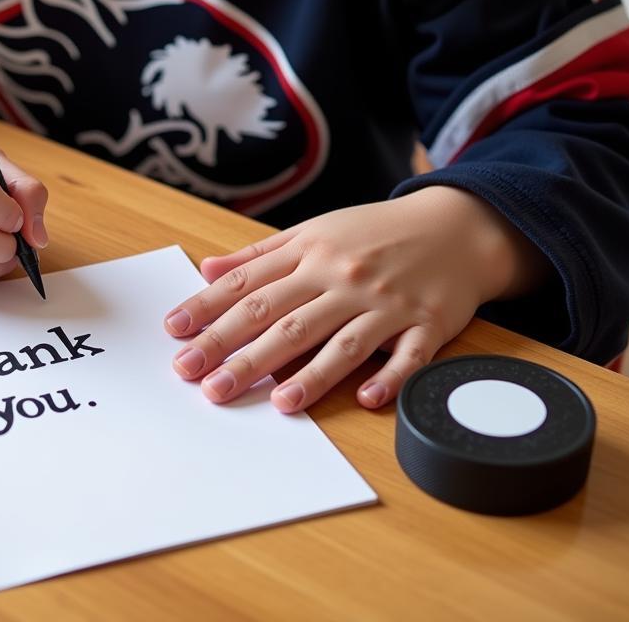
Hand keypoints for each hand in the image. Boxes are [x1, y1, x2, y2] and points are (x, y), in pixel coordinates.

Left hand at [163, 186, 547, 412]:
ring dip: (308, 374)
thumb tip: (207, 270)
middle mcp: (341, 277)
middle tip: (201, 380)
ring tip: (276, 402)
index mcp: (310, 252)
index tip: (175, 332)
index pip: (249, 284)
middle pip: (282, 318)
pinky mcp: (426, 324)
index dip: (208, 308)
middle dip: (238, 350)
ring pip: (339, 341)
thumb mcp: (313, 232)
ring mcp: (384, 302)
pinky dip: (388, 376)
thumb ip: (259, 255)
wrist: (453, 226)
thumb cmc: (373, 233)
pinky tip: (366, 397)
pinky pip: (407, 355)